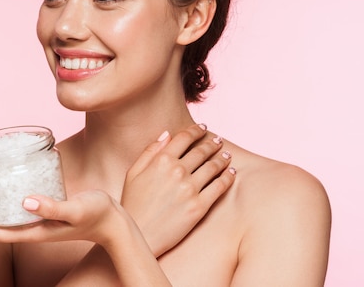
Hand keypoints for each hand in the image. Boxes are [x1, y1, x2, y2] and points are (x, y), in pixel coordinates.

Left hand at [0, 192, 173, 286]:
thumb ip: (54, 206)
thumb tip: (26, 202)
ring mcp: (37, 222)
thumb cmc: (98, 214)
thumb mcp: (76, 209)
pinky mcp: (44, 211)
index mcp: (34, 231)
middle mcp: (32, 228)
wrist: (114, 221)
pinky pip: (14, 210)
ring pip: (1, 221)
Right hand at [121, 124, 235, 255]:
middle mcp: (177, 171)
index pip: (184, 138)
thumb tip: (167, 134)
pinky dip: (228, 177)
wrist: (139, 236)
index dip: (196, 130)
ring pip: (213, 167)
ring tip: (226, 156)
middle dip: (212, 144)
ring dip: (222, 159)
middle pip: (201, 151)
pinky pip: (219, 187)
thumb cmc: (132, 204)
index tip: (203, 128)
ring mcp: (189, 189)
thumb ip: (150, 151)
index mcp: (161, 160)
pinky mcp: (199, 207)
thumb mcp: (133, 173)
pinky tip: (231, 173)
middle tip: (218, 142)